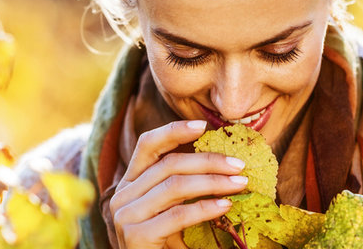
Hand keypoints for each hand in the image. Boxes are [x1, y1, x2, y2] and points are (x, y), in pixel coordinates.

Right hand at [109, 120, 247, 247]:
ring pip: (175, 186)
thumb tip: (223, 162)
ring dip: (213, 182)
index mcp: (130, 184)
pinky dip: (206, 208)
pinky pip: (178, 215)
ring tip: (239, 183)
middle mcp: (122, 196)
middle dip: (209, 161)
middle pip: (169, 164)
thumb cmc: (166, 245)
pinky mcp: (136, 236)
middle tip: (239, 165)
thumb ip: (183, 187)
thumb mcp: (171, 209)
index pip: (148, 145)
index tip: (204, 125)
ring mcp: (126, 216)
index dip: (175, 131)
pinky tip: (226, 206)